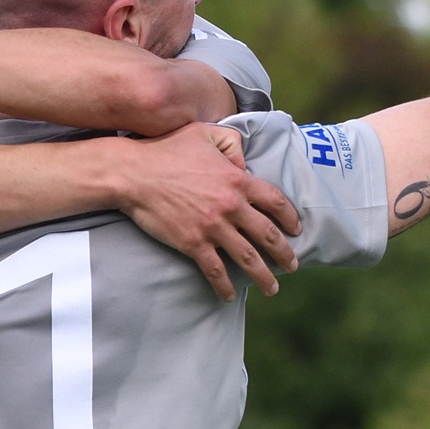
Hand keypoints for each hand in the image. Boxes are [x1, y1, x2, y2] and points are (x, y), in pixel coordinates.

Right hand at [112, 123, 300, 300]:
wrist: (133, 173)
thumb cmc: (167, 150)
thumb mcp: (205, 133)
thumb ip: (231, 143)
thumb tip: (244, 162)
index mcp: (237, 180)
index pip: (275, 201)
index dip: (290, 217)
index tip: (296, 229)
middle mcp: (231, 206)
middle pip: (268, 235)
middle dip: (285, 254)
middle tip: (293, 265)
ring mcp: (213, 227)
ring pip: (248, 258)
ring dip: (264, 276)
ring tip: (272, 288)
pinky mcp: (193, 243)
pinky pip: (215, 270)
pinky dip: (225, 286)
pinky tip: (229, 295)